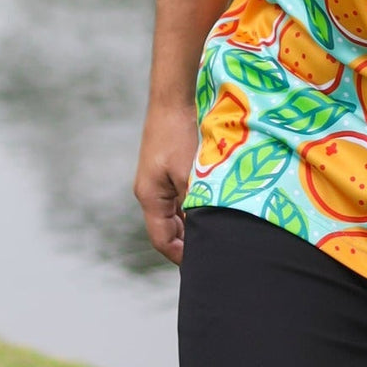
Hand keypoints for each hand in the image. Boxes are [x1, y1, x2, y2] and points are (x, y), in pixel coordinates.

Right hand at [133, 98, 198, 264]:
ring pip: (174, 214)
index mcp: (149, 197)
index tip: (202, 266)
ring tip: (216, 233)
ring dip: (192, 224)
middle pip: (167, 229)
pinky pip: (178, 198)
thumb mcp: (191, 172)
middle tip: (214, 253)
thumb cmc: (180, 134)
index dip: (181, 256)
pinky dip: (192, 206)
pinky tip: (211, 208)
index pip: (162, 240)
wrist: (172, 100)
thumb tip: (206, 229)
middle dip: (188, 242)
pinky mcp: (166, 169)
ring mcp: (157, 181)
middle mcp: (150, 192)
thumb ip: (196, 202)